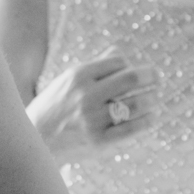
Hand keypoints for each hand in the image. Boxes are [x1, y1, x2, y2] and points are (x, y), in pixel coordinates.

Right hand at [28, 52, 160, 163]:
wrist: (36, 141)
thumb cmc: (54, 107)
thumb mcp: (67, 81)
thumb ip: (94, 67)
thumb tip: (119, 52)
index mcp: (78, 76)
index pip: (118, 62)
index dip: (129, 65)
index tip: (134, 70)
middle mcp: (86, 96)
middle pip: (131, 78)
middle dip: (150, 75)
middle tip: (157, 77)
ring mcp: (93, 119)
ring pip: (136, 104)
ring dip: (151, 99)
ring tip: (154, 98)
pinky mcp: (99, 141)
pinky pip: (132, 128)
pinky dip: (147, 121)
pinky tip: (151, 117)